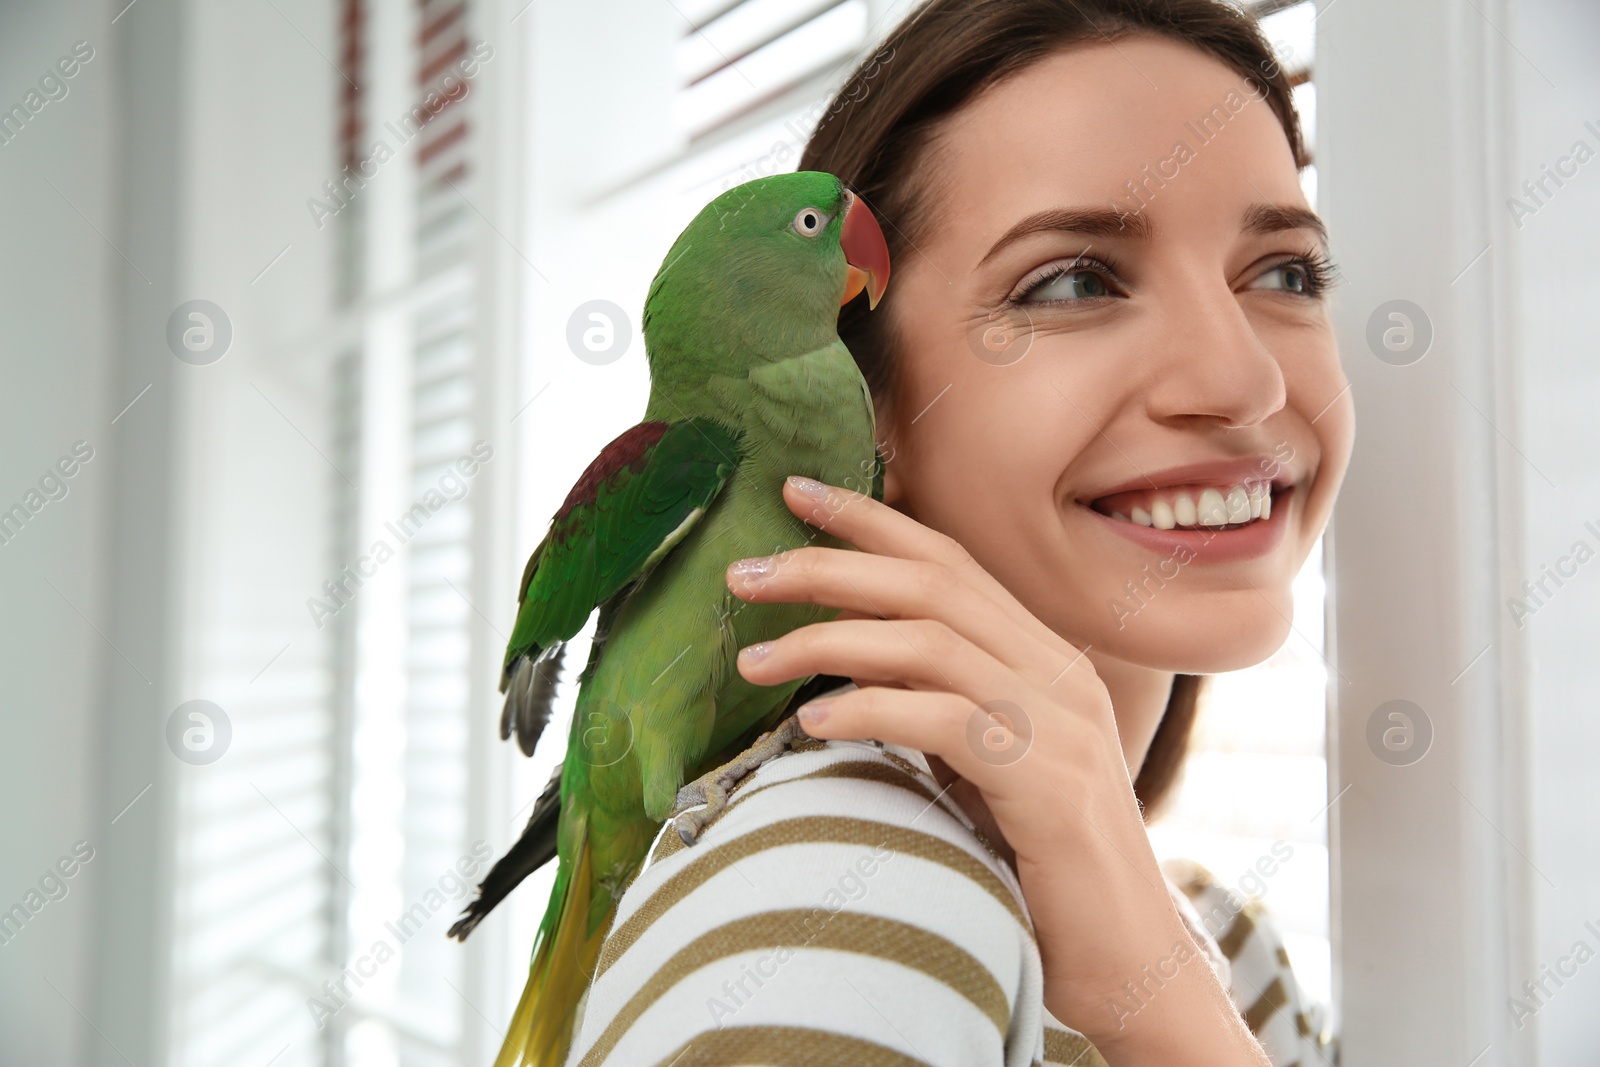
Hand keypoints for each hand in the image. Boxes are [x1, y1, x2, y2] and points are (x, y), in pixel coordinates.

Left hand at [724, 475, 1269, 1064]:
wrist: (1133, 958)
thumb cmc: (1044, 865)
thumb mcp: (990, 766)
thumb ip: (943, 709)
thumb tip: (846, 682)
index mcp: (1041, 656)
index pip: (949, 559)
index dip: (871, 518)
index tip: (794, 492)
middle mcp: (1055, 671)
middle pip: (930, 581)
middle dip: (828, 564)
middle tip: (742, 575)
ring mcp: (1059, 722)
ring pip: (929, 639)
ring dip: (828, 641)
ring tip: (753, 661)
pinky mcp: (1049, 782)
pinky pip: (944, 721)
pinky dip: (870, 711)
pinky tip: (811, 725)